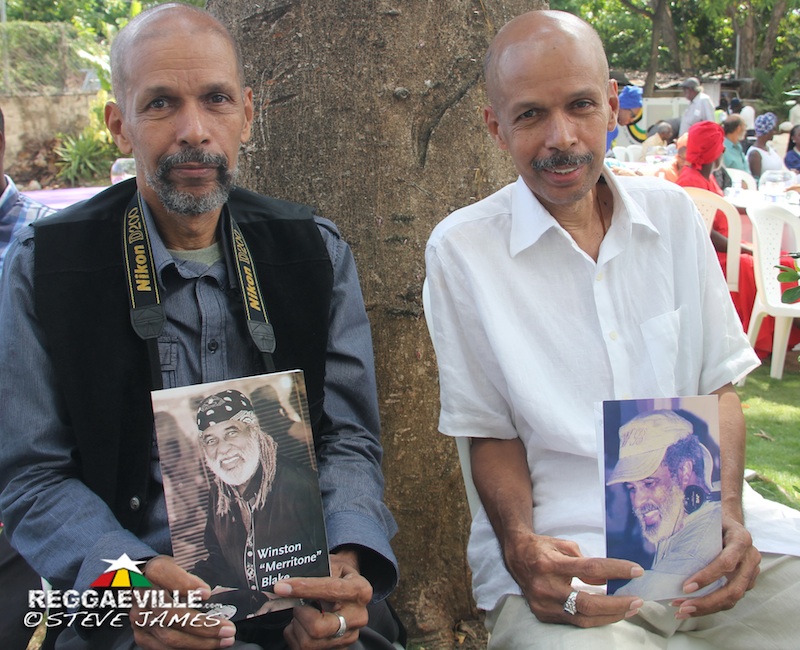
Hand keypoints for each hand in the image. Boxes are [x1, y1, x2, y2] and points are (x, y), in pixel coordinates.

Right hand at [131, 555, 235, 648]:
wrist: (139, 586)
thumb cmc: (161, 576)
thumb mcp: (174, 566)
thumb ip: (187, 577)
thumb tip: (205, 593)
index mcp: (152, 573)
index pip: (167, 577)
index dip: (185, 585)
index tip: (207, 593)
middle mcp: (142, 597)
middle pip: (171, 615)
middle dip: (202, 626)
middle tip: (228, 630)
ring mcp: (139, 619)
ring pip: (169, 637)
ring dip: (199, 643)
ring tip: (222, 641)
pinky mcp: (141, 636)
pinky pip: (164, 648)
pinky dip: (187, 648)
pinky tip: (204, 645)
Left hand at [274, 549, 371, 648]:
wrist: (349, 592)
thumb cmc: (338, 576)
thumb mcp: (332, 565)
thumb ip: (315, 572)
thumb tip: (287, 583)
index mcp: (360, 591)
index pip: (330, 590)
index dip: (304, 588)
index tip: (281, 587)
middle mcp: (357, 617)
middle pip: (317, 627)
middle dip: (300, 614)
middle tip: (297, 604)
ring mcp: (348, 637)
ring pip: (308, 641)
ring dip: (297, 625)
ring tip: (303, 613)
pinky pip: (303, 648)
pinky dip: (296, 635)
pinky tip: (303, 624)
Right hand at [503, 531, 643, 627]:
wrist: (515, 555)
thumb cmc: (542, 548)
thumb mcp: (565, 546)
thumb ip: (586, 562)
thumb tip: (605, 581)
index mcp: (551, 564)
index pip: (590, 569)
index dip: (615, 570)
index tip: (636, 571)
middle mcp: (546, 587)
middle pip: (588, 603)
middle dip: (616, 605)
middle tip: (637, 601)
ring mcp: (543, 604)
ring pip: (582, 618)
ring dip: (609, 616)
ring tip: (628, 609)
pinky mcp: (543, 614)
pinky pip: (573, 621)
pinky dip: (593, 618)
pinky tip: (607, 613)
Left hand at [671, 515, 760, 618]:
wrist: (731, 523)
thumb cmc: (715, 521)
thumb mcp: (708, 519)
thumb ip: (695, 528)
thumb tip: (662, 534)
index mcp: (741, 539)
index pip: (726, 563)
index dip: (707, 577)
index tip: (686, 587)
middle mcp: (750, 559)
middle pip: (733, 589)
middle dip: (706, 601)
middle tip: (682, 607)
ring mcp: (751, 574)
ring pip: (732, 599)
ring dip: (706, 608)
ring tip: (682, 611)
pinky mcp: (746, 584)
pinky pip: (729, 600)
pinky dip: (710, 607)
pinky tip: (690, 609)